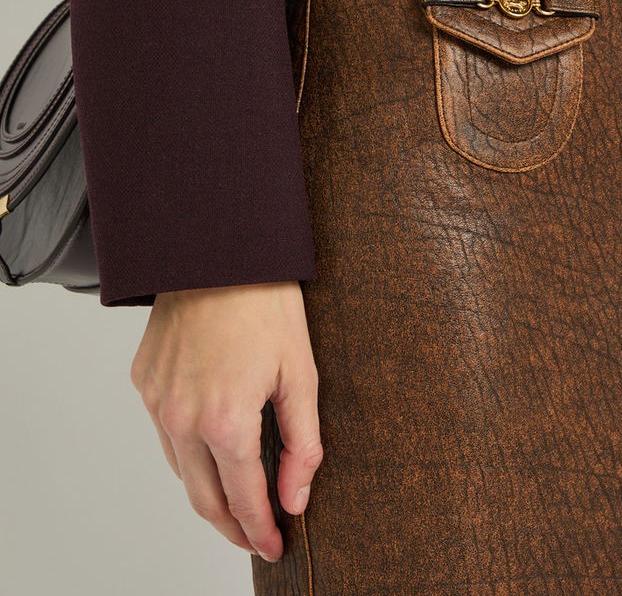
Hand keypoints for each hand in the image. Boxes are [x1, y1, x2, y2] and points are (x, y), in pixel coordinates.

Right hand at [129, 281, 322, 561]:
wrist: (219, 250)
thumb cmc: (266, 303)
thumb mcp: (301, 372)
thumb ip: (303, 443)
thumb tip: (296, 497)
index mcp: (225, 420)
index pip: (243, 499)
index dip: (261, 530)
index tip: (275, 545)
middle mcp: (181, 418)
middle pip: (204, 498)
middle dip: (232, 525)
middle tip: (257, 534)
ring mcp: (157, 400)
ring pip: (180, 469)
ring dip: (208, 491)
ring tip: (238, 498)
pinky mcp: (144, 380)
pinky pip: (165, 432)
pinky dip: (187, 450)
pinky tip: (211, 447)